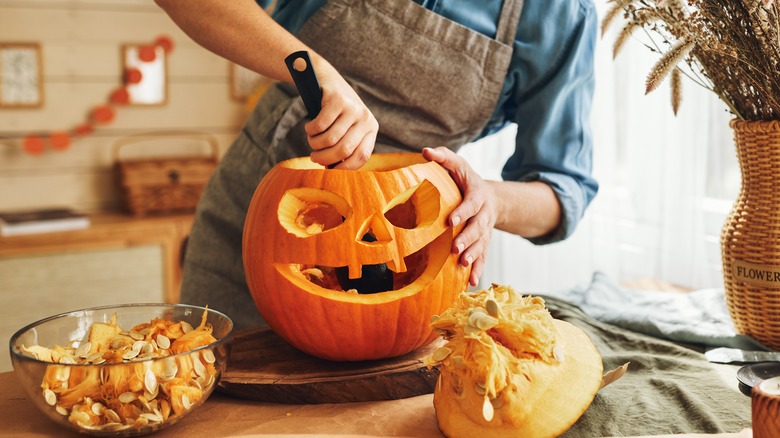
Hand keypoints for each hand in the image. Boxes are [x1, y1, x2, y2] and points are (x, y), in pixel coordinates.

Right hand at [304, 65, 377, 168]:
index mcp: (371, 129)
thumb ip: (346, 146)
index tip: (330, 170)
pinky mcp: (337, 100)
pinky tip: (310, 127)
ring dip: (315, 144)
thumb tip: (334, 172)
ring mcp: (352, 108)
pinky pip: (320, 126)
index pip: (362, 156)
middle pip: (343, 150)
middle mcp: (365, 118)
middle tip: (314, 157)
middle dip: (324, 158)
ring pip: (329, 139)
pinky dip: (311, 130)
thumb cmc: (335, 113)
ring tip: (312, 140)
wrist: (327, 80)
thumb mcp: (347, 128)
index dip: (344, 168)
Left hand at [422, 147, 496, 286]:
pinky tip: (471, 282)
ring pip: (482, 244)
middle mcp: (485, 214)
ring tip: (462, 264)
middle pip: (478, 227)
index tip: (451, 221)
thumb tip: (426, 151)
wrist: (489, 197)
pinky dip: (478, 269)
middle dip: (468, 239)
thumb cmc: (465, 179)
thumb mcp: (457, 164)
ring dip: (473, 256)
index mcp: (478, 194)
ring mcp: (486, 230)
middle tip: (455, 249)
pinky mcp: (484, 242)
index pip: (472, 204)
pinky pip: (483, 257)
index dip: (463, 212)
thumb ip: (443, 157)